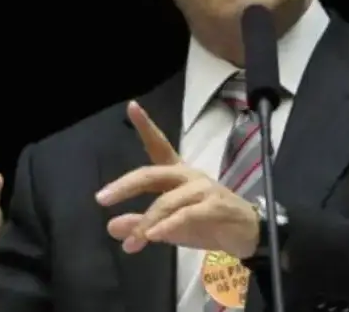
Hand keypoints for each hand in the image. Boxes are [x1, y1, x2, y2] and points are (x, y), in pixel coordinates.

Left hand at [96, 101, 258, 258]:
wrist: (246, 233)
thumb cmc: (206, 223)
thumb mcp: (168, 226)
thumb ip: (141, 223)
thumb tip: (111, 225)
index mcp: (177, 173)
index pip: (158, 145)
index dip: (145, 126)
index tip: (131, 105)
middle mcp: (188, 175)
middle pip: (152, 173)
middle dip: (126, 185)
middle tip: (102, 198)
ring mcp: (202, 189)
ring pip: (167, 200)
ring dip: (146, 222)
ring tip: (131, 242)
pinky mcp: (214, 206)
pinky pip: (186, 214)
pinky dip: (167, 226)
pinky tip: (153, 236)